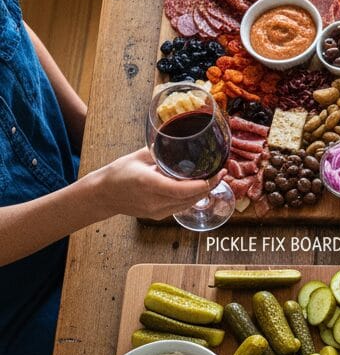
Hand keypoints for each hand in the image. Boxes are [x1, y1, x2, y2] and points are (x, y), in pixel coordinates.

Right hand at [90, 148, 222, 219]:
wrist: (103, 195)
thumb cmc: (118, 172)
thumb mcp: (139, 157)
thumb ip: (161, 151)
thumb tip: (179, 139)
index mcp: (149, 184)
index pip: (183, 189)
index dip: (204, 183)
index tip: (217, 172)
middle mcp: (155, 201)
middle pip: (191, 198)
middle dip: (210, 185)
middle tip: (222, 171)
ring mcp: (157, 211)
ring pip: (189, 204)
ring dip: (204, 192)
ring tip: (215, 178)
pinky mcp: (158, 216)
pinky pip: (181, 207)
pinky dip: (193, 197)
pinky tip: (200, 187)